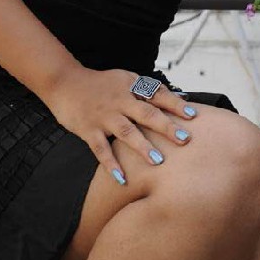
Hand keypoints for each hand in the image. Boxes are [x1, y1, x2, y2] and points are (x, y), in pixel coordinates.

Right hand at [44, 66, 194, 183]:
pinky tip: (122, 178)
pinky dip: (111, 164)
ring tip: (158, 161)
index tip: (193, 115)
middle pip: (146, 113)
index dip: (175, 104)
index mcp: (130, 87)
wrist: (65, 82)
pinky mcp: (88, 129)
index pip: (157, 94)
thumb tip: (178, 100)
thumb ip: (146, 91)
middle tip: (184, 139)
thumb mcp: (124, 80)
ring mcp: (104, 116)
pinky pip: (101, 149)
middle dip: (166, 127)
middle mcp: (119, 101)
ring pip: (126, 132)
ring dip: (143, 147)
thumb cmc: (100, 84)